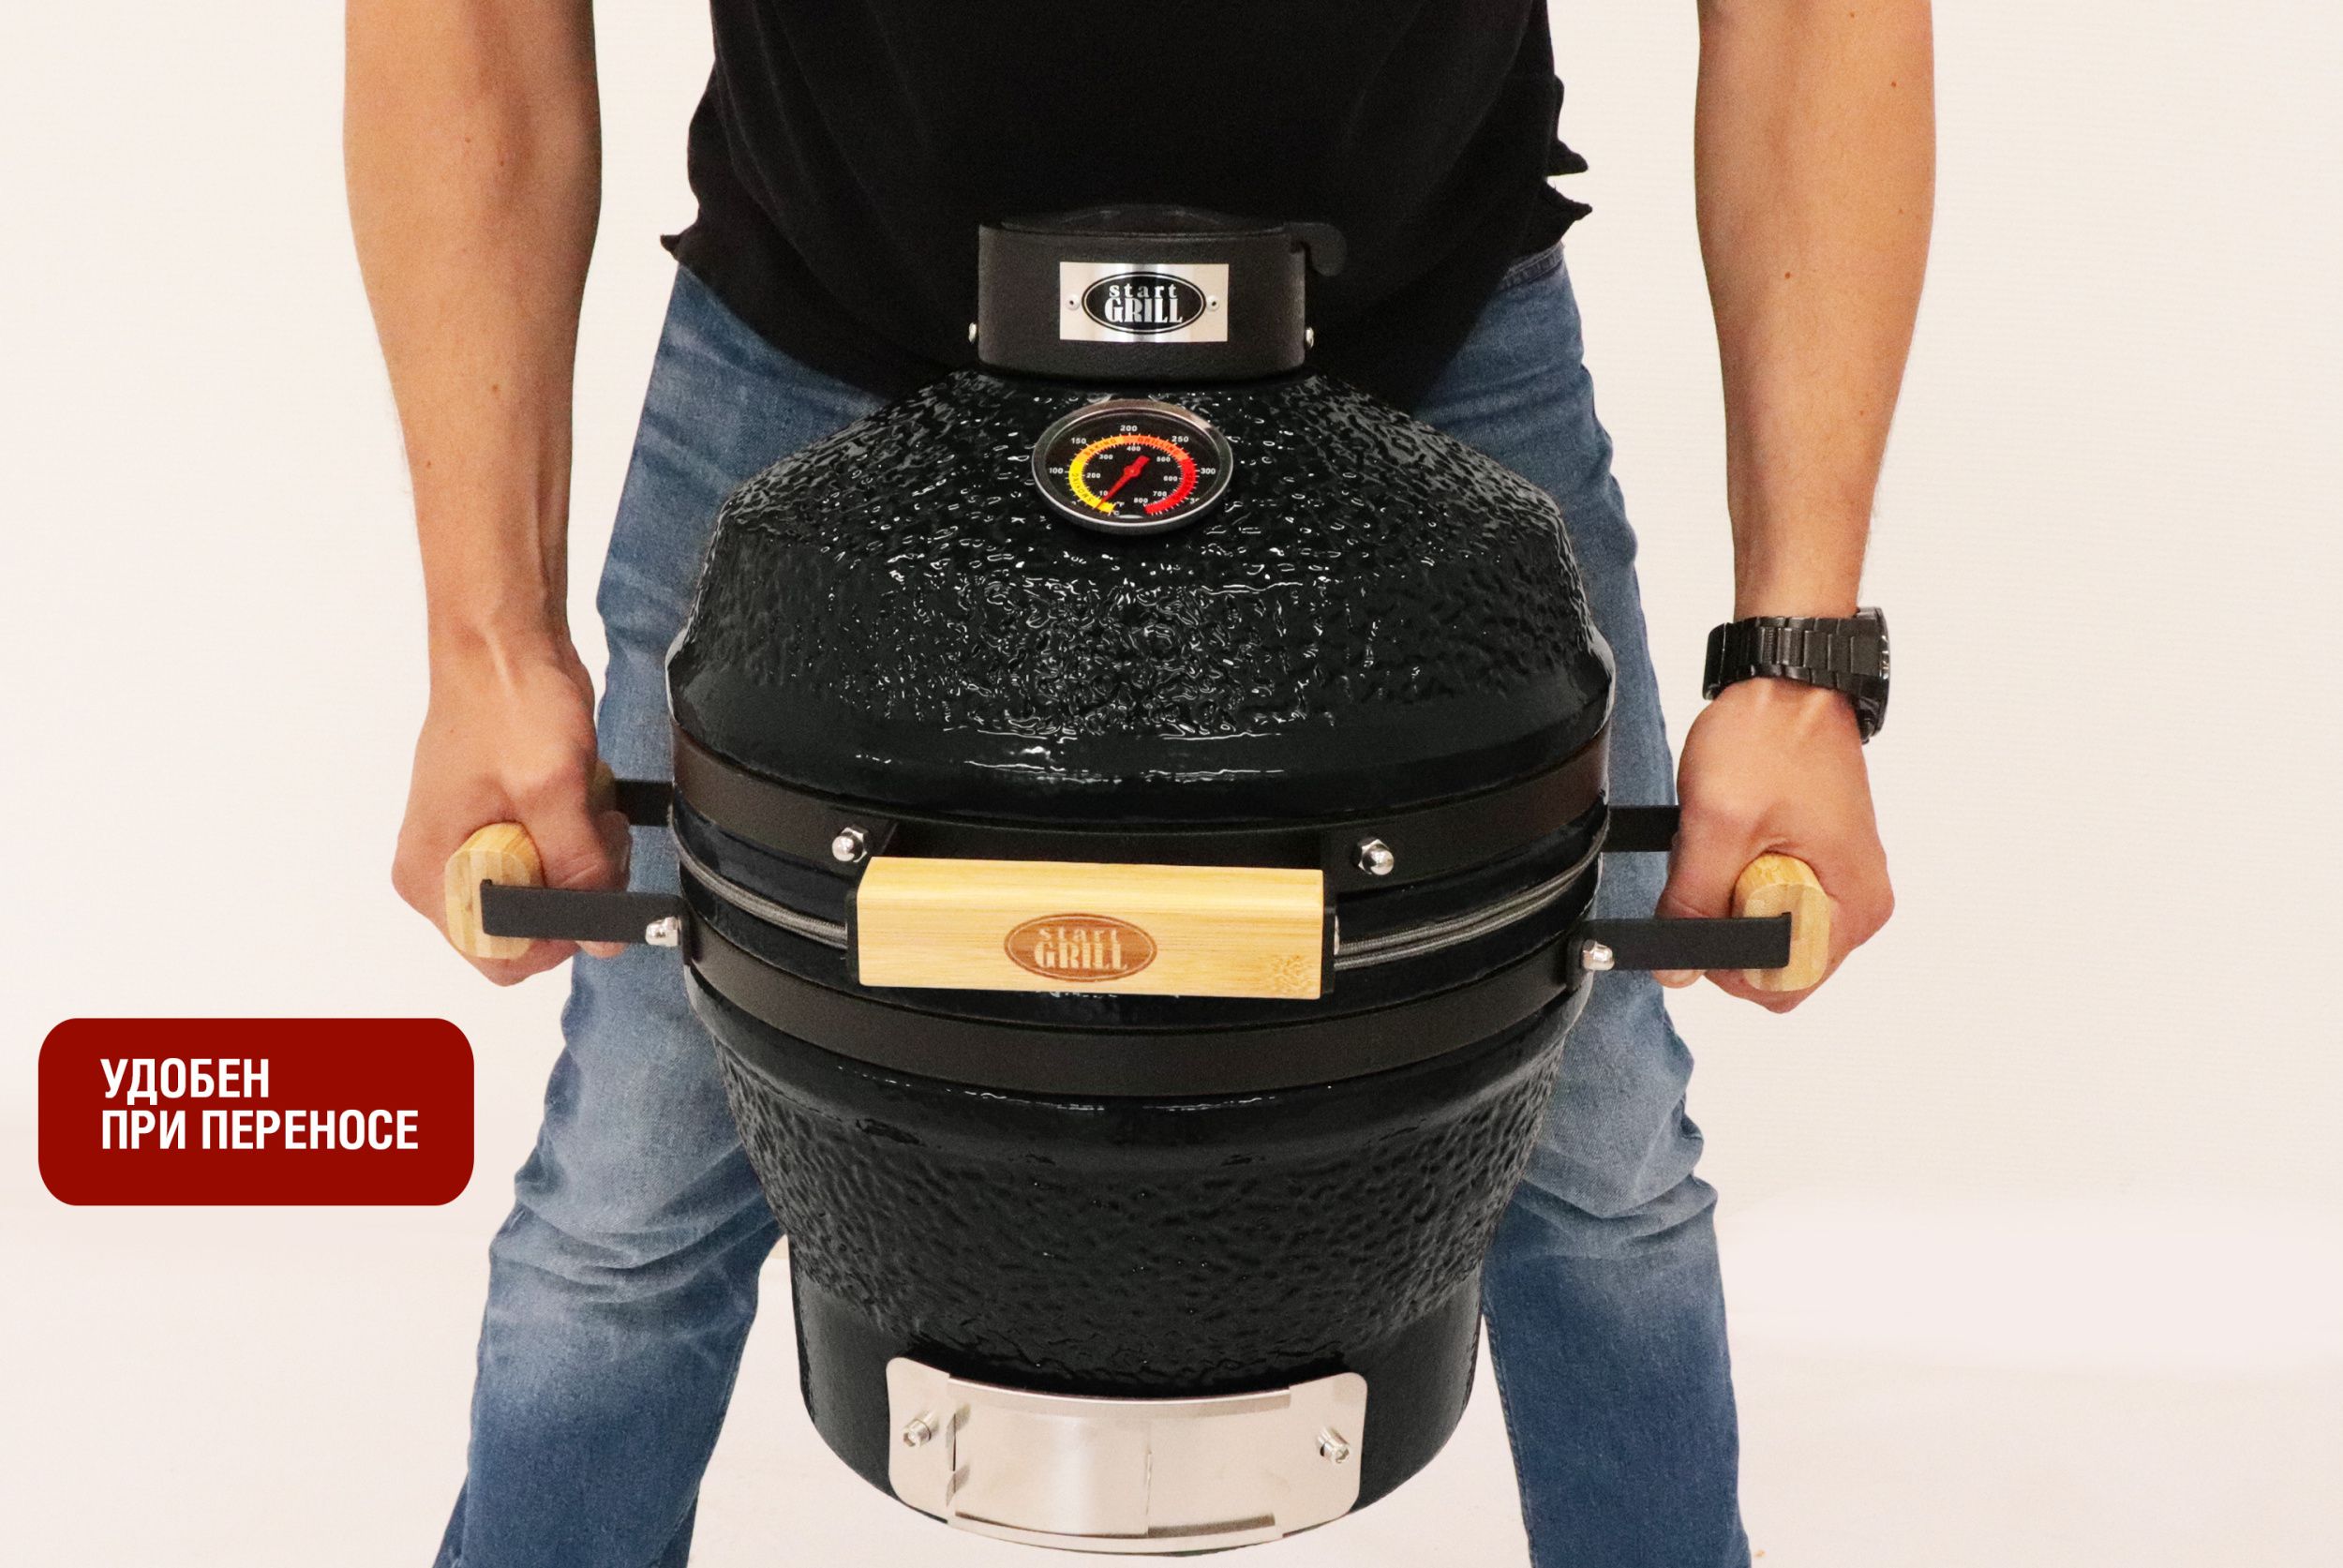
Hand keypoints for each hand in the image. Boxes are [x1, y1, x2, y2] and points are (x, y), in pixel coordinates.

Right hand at [390, 629, 629, 983]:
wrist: (505, 644)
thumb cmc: (507, 701)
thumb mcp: (553, 790)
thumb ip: (578, 869)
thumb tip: (601, 937)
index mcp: (433, 874)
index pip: (498, 955)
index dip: (557, 937)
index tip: (592, 892)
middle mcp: (444, 870)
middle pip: (527, 930)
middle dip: (577, 893)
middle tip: (597, 839)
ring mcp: (474, 848)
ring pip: (548, 895)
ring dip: (585, 863)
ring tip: (591, 810)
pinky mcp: (503, 825)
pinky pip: (553, 860)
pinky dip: (579, 839)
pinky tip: (583, 799)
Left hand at [1656, 679, 1892, 1009]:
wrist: (1786, 682)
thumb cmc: (1770, 738)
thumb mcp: (1716, 826)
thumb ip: (1695, 905)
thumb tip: (1678, 970)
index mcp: (1851, 905)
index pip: (1784, 985)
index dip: (1727, 964)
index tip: (1697, 917)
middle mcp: (1856, 903)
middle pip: (1775, 962)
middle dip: (1727, 928)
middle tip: (1711, 868)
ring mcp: (1838, 882)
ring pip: (1765, 929)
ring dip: (1729, 898)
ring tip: (1724, 843)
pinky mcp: (1818, 862)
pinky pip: (1767, 896)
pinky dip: (1737, 877)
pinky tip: (1732, 840)